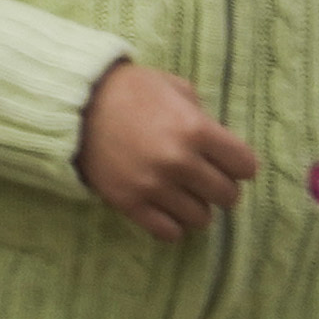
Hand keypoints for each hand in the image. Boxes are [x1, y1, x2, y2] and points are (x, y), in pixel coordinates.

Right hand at [73, 59, 257, 238]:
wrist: (72, 102)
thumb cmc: (127, 90)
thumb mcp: (172, 86)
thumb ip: (201, 113)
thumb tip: (217, 140)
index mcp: (196, 129)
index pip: (246, 167)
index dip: (237, 163)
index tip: (225, 161)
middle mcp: (179, 161)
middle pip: (227, 196)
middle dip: (218, 186)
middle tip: (201, 176)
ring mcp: (153, 185)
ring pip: (201, 218)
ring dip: (194, 205)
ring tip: (179, 191)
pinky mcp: (129, 202)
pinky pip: (169, 232)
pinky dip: (171, 223)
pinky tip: (162, 206)